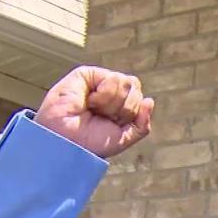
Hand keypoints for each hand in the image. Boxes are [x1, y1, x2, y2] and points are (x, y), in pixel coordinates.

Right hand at [35, 66, 154, 158]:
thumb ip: (141, 125)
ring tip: (94, 109)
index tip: (113, 124)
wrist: (67, 140)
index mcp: (120, 106)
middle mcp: (111, 92)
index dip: (131, 114)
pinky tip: (90, 101)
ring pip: (127, 83)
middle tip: (103, 117)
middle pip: (135, 89)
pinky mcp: (88, 74)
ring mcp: (100, 81)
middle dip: (123, 109)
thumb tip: (150, 100)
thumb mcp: (123, 139)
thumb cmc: (90, 142)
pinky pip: (114, 78)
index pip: (140, 99)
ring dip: (112, 103)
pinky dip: (105, 95)